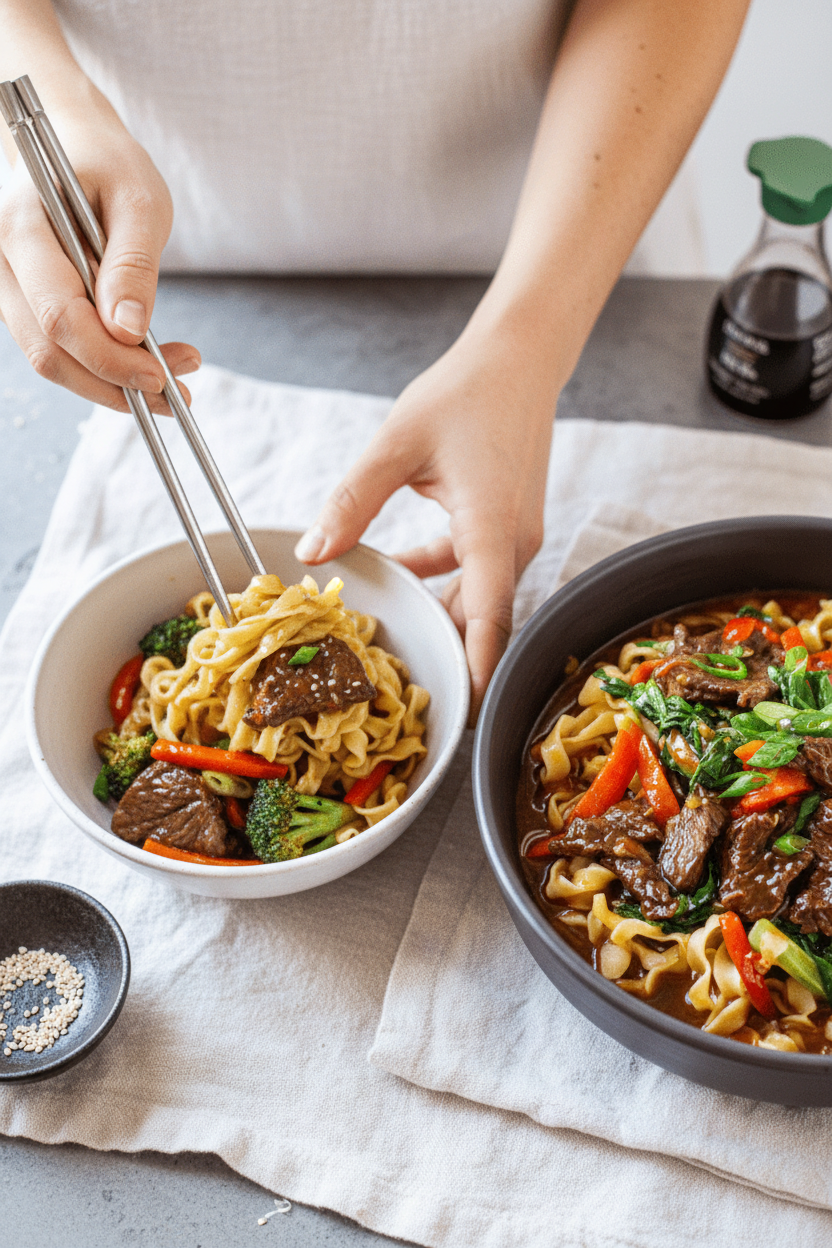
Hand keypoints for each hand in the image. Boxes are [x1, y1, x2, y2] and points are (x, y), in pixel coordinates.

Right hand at [0, 104, 198, 411]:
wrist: (78, 147)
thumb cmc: (108, 163)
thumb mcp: (139, 199)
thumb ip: (132, 264)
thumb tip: (128, 330)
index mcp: (22, 226)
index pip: (59, 315)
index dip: (110, 357)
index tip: (161, 375)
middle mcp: (4, 263)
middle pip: (50, 351)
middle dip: (115, 383)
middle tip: (179, 389)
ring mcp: (11, 288)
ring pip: (54, 361)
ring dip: (114, 383)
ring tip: (174, 374)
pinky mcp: (30, 304)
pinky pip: (62, 350)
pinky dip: (106, 366)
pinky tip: (148, 359)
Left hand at [294, 318, 556, 721]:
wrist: (518, 360)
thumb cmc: (466, 392)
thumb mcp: (397, 444)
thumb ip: (353, 501)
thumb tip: (311, 552)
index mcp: (493, 529)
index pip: (488, 617)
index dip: (473, 669)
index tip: (459, 713)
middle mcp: (514, 544)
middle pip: (481, 620)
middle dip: (444, 655)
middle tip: (398, 690)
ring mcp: (515, 538)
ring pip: (476, 599)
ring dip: (438, 615)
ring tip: (389, 636)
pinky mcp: (507, 528)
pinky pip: (473, 573)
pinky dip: (440, 580)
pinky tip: (397, 573)